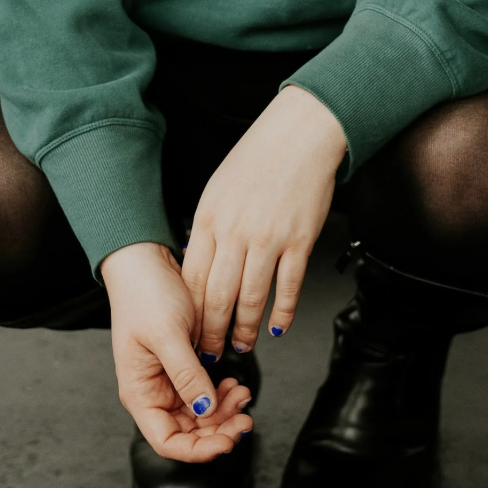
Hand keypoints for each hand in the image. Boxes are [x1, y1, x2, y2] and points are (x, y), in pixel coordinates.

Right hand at [100, 241, 253, 461]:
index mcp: (139, 393)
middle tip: (246, 417)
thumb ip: (186, 374)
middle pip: (188, 432)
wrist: (145, 262)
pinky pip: (204, 391)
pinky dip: (221, 392)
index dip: (198, 450)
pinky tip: (234, 383)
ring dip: (223, 410)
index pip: (167, 441)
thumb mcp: (167, 335)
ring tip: (243, 393)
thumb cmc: (144, 294)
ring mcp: (168, 380)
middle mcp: (153, 392)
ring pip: (200, 413)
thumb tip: (206, 409)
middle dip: (218, 429)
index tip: (227, 442)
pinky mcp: (183, 365)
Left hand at [182, 85, 347, 359]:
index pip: (192, 280)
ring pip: (252, 298)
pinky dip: (283, 312)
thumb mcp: (218, 191)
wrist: (299, 134)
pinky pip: (289, 286)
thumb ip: (208, 229)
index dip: (189, 315)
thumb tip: (199, 266)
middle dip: (212, 332)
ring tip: (243, 344)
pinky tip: (278, 326)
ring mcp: (269, 237)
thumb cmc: (257, 159)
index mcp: (209, 219)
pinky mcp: (299, 240)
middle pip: (217, 296)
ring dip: (246, 329)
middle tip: (211, 352)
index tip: (188, 334)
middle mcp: (235, 231)